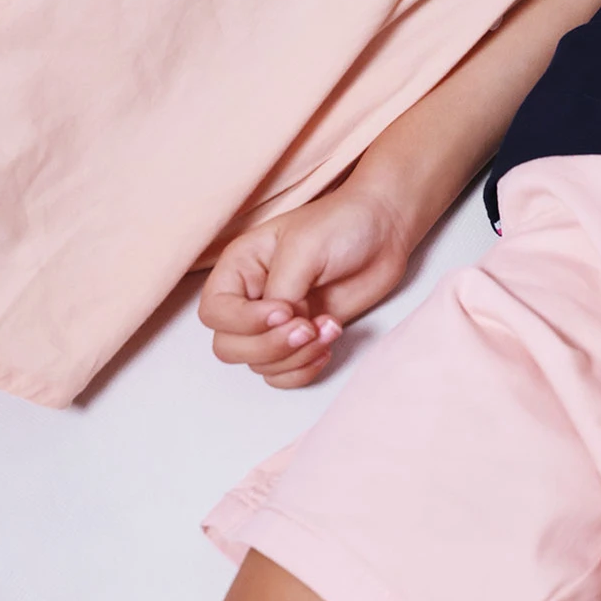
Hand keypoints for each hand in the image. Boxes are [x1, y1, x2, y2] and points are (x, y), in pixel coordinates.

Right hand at [198, 182, 412, 388]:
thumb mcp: (304, 249)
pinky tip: (328, 344)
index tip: (285, 310)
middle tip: (308, 326)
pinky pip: (283, 375)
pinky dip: (304, 369)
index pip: (214, 312)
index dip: (244, 321)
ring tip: (330, 327)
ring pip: (258, 364)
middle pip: (229, 347)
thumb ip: (283, 290)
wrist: (385, 231)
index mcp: (240, 267)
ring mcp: (275, 322)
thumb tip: (279, 326)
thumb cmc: (342, 226)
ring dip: (295, 356)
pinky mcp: (300, 338)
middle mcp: (251, 297)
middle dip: (270, 346)